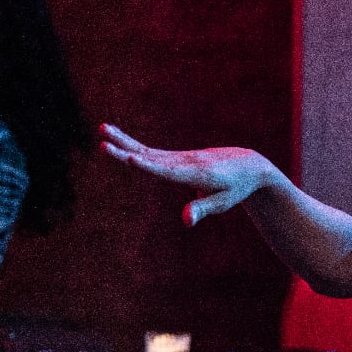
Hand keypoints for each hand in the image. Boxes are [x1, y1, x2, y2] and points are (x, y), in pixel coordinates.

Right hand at [100, 123, 273, 225]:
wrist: (250, 165)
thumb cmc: (237, 188)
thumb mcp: (223, 202)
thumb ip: (202, 210)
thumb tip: (185, 222)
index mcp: (197, 174)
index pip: (168, 171)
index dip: (149, 166)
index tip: (130, 158)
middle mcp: (186, 161)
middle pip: (152, 157)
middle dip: (126, 150)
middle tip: (103, 144)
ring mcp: (181, 156)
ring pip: (148, 150)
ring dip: (124, 140)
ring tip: (102, 129)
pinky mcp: (179, 156)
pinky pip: (153, 151)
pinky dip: (135, 145)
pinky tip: (117, 139)